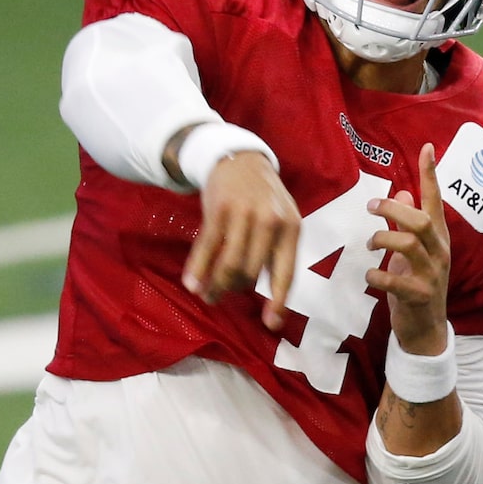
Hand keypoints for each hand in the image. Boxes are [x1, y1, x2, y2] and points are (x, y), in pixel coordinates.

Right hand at [182, 151, 300, 331]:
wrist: (240, 159)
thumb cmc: (264, 198)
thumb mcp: (282, 218)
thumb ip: (277, 252)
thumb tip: (271, 297)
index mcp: (291, 227)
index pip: (286, 272)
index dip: (279, 301)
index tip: (271, 324)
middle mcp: (270, 221)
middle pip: (251, 273)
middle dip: (235, 290)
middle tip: (223, 296)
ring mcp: (243, 214)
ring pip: (229, 264)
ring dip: (216, 286)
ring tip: (208, 295)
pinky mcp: (218, 209)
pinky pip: (207, 248)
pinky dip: (198, 269)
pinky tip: (191, 284)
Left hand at [366, 143, 450, 355]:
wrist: (426, 330)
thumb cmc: (417, 284)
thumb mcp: (415, 252)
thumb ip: (409, 223)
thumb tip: (403, 193)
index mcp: (438, 238)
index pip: (436, 201)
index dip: (430, 175)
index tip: (427, 148)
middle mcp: (439, 253)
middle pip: (421, 221)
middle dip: (393, 210)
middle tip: (371, 207)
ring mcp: (432, 275)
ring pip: (410, 245)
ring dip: (383, 239)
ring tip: (370, 244)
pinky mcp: (419, 296)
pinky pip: (396, 280)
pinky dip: (377, 275)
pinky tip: (369, 276)